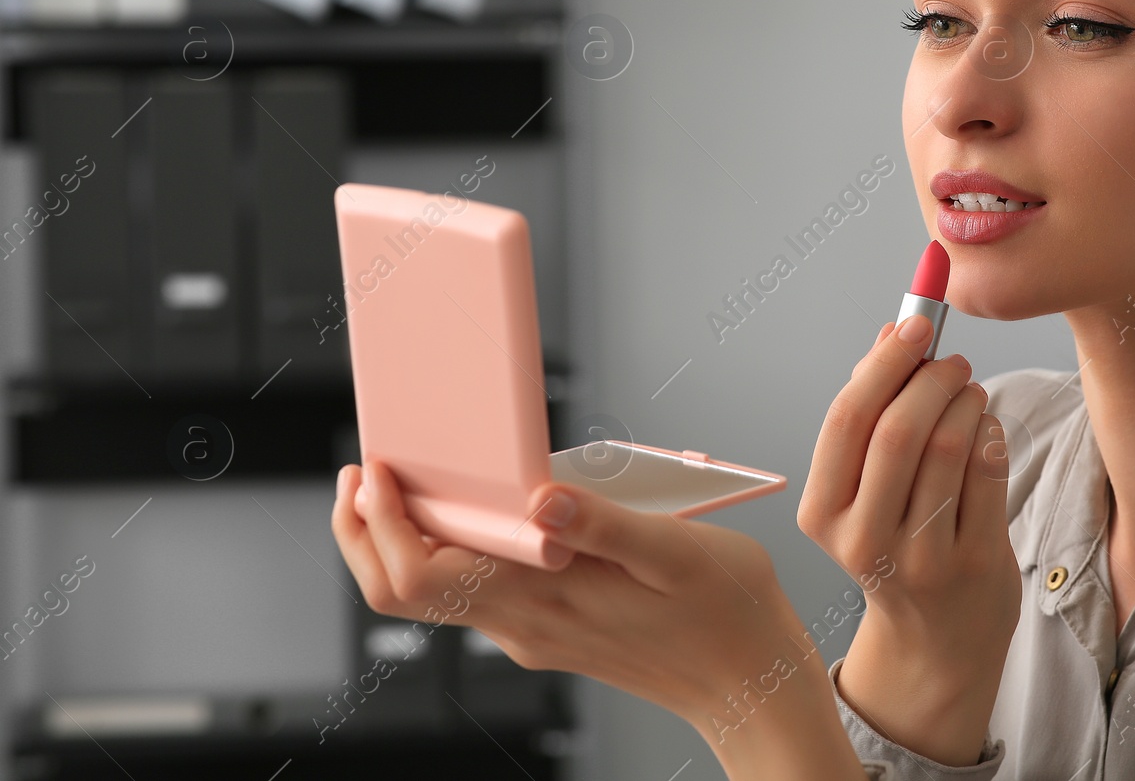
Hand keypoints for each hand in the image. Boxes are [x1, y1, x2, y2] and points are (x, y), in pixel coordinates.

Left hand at [332, 461, 867, 780]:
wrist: (751, 686)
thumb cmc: (727, 615)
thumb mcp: (677, 551)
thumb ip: (605, 523)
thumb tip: (541, 496)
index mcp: (546, 597)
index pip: (422, 575)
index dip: (380, 523)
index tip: (375, 468)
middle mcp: (525, 622)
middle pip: (405, 588)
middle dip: (367, 530)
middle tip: (363, 470)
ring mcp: (533, 630)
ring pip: (435, 592)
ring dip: (406, 536)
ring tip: (411, 475)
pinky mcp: (550, 628)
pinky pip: (475, 591)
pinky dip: (454, 548)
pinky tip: (479, 506)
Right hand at [797, 313, 1020, 766]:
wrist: (935, 638)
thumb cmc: (896, 542)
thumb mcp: (862, 489)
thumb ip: (871, 413)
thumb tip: (890, 334)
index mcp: (823, 514)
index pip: (847, 422)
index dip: (882, 364)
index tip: (912, 325)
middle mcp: (864, 540)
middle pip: (899, 432)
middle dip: (932, 380)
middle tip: (953, 361)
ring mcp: (921, 558)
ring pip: (951, 448)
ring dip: (967, 402)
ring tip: (970, 393)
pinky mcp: (974, 563)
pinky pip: (989, 472)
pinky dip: (991, 434)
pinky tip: (985, 429)